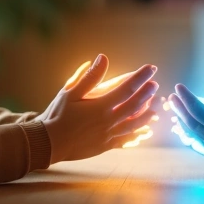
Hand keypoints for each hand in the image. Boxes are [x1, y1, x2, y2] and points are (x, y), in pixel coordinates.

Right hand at [38, 54, 157, 163]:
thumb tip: (103, 58)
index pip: (127, 88)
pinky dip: (136, 136)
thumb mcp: (70, 92)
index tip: (151, 68)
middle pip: (134, 106)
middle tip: (155, 85)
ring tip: (155, 110)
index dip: (141, 77)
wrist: (48, 143)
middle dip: (146, 94)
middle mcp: (108, 121)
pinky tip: (143, 134)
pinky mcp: (105, 146)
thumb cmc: (58, 115)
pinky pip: (125, 141)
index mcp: (101, 106)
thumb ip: (89, 76)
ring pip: (133, 125)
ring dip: (146, 116)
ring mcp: (108, 135)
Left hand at [169, 79, 203, 179]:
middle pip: (192, 123)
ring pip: (195, 137)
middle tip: (171, 99)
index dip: (186, 97)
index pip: (197, 108)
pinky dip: (194, 142)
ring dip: (185, 125)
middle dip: (181, 109)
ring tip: (177, 118)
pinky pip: (203, 150)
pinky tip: (192, 142)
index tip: (178, 87)